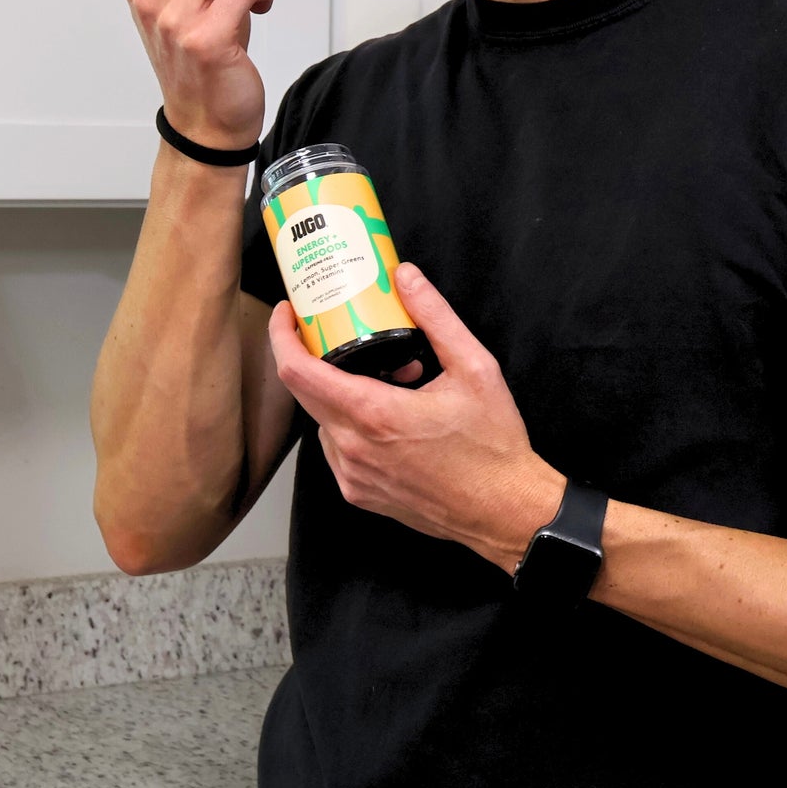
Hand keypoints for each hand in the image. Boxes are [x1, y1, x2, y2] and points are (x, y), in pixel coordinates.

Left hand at [268, 262, 565, 567]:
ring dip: (341, 393)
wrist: (504, 511)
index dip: (282, 336)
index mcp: (374, 414)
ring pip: (322, 420)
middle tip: (341, 333)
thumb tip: (405, 277)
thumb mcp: (474, 368)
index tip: (288, 313)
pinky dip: (350, 425)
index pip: (298, 372)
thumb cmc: (492, 445)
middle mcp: (353, 448)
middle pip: (302, 392)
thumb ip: (435, 317)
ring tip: (389, 381)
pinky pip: (337, 448)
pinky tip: (390, 418)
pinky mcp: (360, 494)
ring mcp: (353, 475)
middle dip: (314, 356)